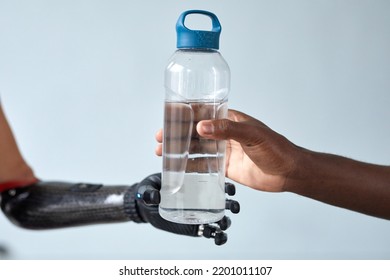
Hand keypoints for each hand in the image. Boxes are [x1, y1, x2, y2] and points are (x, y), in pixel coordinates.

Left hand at [135, 173, 239, 245]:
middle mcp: (201, 199)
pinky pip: (210, 233)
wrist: (144, 206)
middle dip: (232, 205)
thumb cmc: (150, 190)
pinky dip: (217, 237)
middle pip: (223, 202)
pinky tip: (218, 238)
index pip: (215, 183)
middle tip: (233, 207)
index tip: (230, 189)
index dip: (226, 186)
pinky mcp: (195, 227)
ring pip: (219, 218)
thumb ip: (150, 192)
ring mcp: (199, 214)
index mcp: (195, 184)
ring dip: (226, 221)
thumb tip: (155, 197)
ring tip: (224, 224)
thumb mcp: (148, 188)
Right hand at [156, 109, 299, 192]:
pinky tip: (179, 167)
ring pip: (196, 149)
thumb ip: (227, 130)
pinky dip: (190, 166)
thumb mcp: (252, 134)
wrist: (288, 173)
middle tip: (161, 138)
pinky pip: (204, 165)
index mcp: (230, 119)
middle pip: (195, 132)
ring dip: (180, 150)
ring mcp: (223, 151)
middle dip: (177, 134)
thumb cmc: (276, 148)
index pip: (203, 112)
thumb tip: (201, 126)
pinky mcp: (225, 167)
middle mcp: (224, 134)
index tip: (169, 115)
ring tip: (163, 153)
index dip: (184, 114)